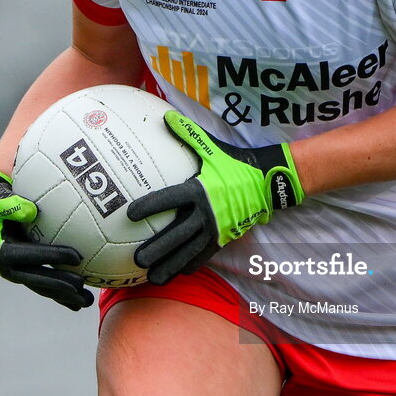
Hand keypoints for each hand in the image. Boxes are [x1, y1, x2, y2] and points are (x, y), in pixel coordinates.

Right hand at [0, 169, 93, 310]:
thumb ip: (10, 205)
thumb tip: (31, 211)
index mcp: (1, 252)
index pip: (31, 256)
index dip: (53, 256)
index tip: (77, 257)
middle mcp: (9, 267)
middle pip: (39, 279)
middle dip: (61, 287)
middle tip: (83, 288)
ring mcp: (18, 272)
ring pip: (43, 287)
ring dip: (65, 296)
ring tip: (86, 302)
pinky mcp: (25, 271)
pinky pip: (45, 284)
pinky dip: (62, 292)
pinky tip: (80, 299)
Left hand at [127, 112, 303, 284]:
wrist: (266, 183)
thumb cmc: (235, 164)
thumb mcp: (213, 148)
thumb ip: (188, 134)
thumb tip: (166, 117)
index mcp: (199, 190)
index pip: (169, 199)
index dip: (149, 207)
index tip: (129, 214)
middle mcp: (206, 213)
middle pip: (176, 234)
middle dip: (156, 249)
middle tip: (137, 260)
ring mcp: (216, 228)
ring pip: (189, 252)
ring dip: (170, 265)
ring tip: (152, 277)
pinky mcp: (224, 238)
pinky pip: (204, 256)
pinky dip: (189, 265)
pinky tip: (176, 274)